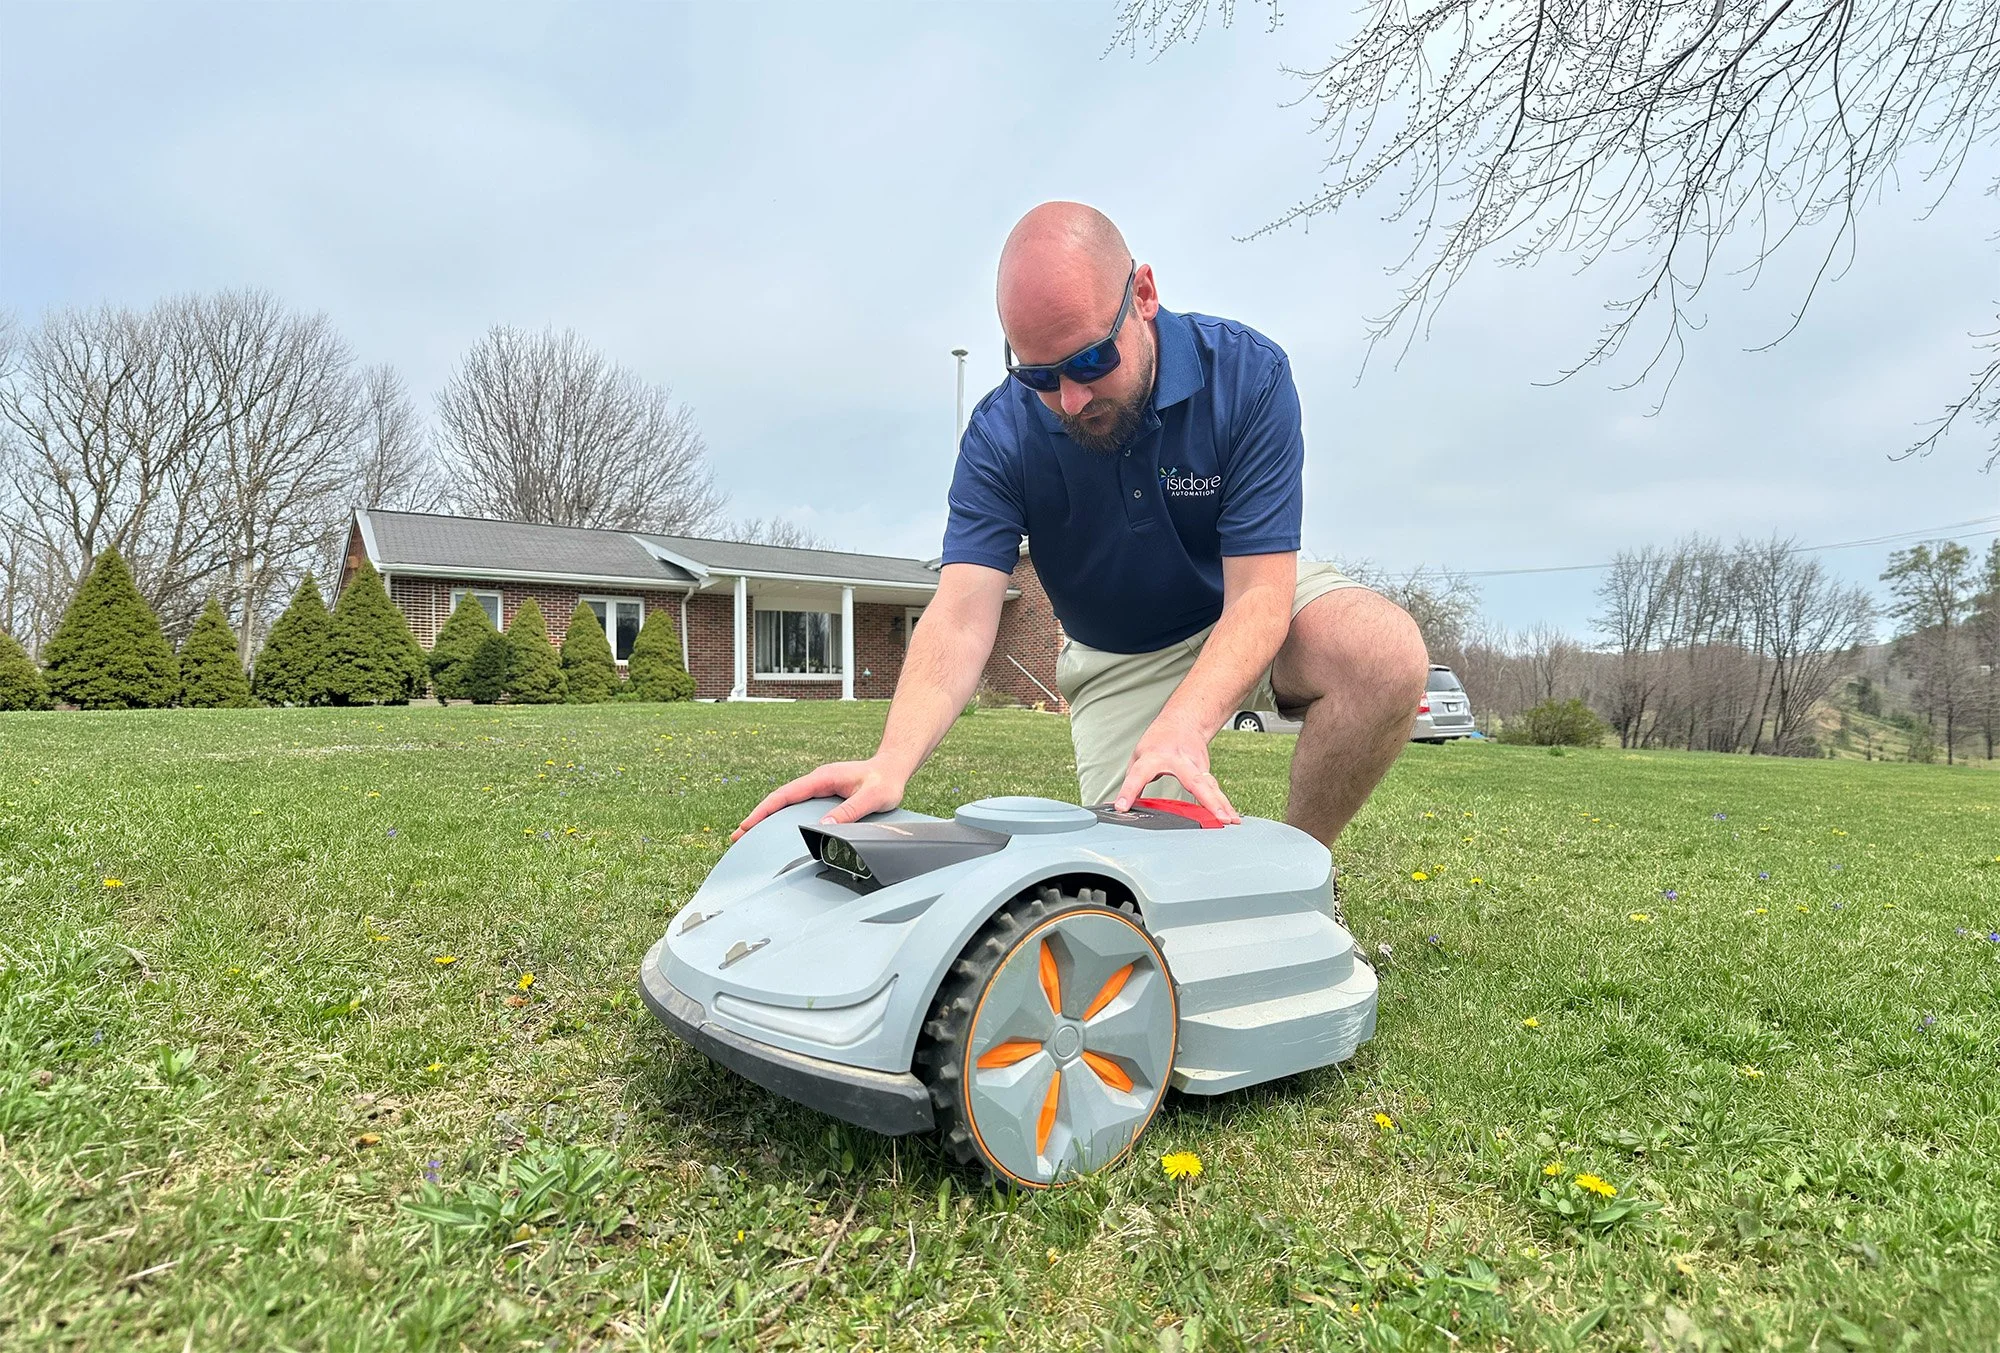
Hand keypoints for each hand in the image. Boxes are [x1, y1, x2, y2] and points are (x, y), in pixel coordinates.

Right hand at [731, 757, 908, 841]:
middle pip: (780, 800)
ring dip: (768, 819)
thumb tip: (825, 828)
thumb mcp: (872, 797)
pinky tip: (777, 830)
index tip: (748, 824)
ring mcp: (819, 788)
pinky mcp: (824, 795)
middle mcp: (817, 782)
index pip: (786, 795)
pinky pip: (798, 807)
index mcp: (822, 778)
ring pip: (787, 804)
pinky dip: (783, 818)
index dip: (764, 810)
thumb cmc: (886, 781)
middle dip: (758, 817)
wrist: (894, 768)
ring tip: (750, 835)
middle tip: (738, 836)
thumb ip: (850, 811)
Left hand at [1111, 715, 1241, 823]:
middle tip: (1214, 817)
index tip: (1123, 807)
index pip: (1139, 775)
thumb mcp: (1139, 756)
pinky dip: (1224, 805)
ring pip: (1210, 787)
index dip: (1129, 791)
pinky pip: (1215, 791)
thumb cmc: (1159, 740)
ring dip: (1221, 805)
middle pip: (1193, 781)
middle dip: (1204, 800)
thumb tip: (1124, 807)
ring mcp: (1196, 765)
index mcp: (1154, 756)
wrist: (1183, 720)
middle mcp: (1179, 760)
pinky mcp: (1205, 772)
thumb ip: (1133, 782)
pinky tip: (1233, 819)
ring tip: (1229, 822)